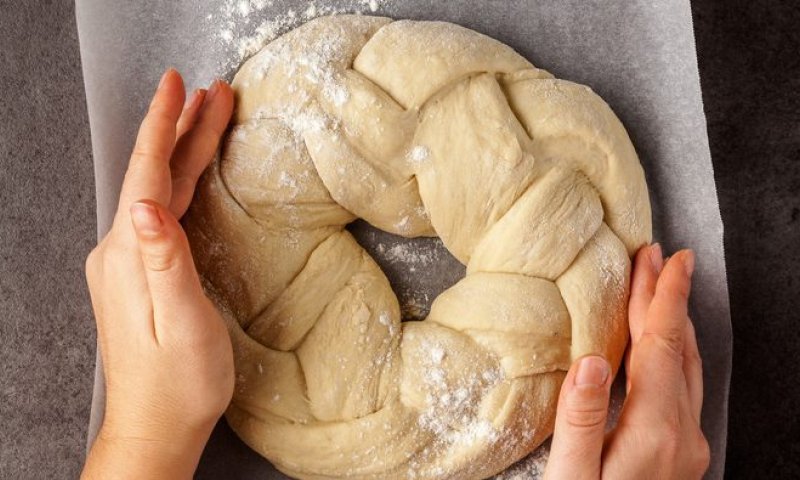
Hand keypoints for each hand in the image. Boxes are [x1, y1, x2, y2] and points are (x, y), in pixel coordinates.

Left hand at [82, 69, 234, 478]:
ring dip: (183, 152)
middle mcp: (121, 251)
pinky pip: (162, 213)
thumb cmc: (178, 380)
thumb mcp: (181, 321)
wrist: (158, 424)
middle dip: (182, 130)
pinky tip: (193, 176)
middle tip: (210, 92)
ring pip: (159, 191)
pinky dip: (181, 183)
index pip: (148, 175)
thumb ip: (165, 261)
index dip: (165, 126)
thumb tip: (147, 206)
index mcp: (129, 256)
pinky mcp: (141, 274)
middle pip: (155, 176)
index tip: (180, 85)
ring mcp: (128, 263)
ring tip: (207, 119)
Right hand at [544, 245, 709, 478]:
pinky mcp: (682, 455)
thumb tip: (590, 359)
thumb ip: (582, 419)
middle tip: (659, 258)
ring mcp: (688, 446)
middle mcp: (683, 434)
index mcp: (656, 431)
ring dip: (674, 323)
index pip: (660, 346)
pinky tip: (661, 349)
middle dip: (668, 298)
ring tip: (661, 290)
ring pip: (688, 367)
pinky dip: (673, 353)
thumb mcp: (571, 476)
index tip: (661, 258)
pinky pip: (684, 387)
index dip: (661, 297)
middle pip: (678, 349)